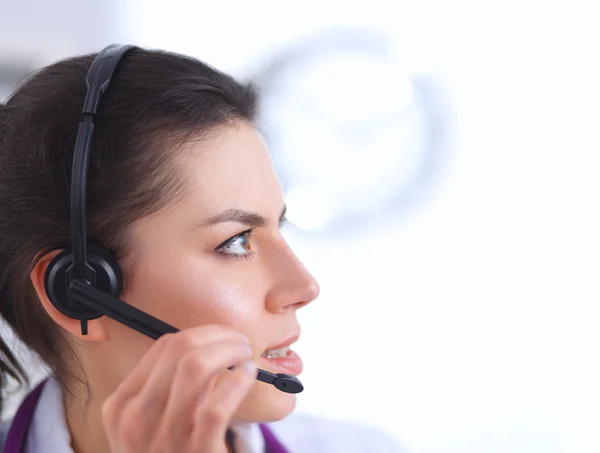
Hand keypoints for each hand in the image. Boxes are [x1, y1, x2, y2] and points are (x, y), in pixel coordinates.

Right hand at [101, 325, 256, 452]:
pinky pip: (218, 404)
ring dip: (229, 350)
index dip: (201, 332)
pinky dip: (238, 381)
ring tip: (245, 355)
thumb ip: (169, 387)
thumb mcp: (151, 424)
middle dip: (218, 335)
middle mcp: (136, 420)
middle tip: (239, 341)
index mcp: (122, 406)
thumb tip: (207, 344)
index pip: (164, 347)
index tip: (222, 335)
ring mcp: (164, 439)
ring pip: (195, 367)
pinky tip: (248, 375)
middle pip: (180, 349)